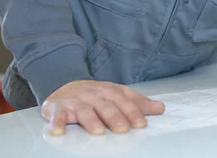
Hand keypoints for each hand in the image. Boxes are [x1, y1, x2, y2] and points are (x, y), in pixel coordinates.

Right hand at [41, 80, 164, 135]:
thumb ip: (138, 103)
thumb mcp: (118, 95)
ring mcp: (75, 102)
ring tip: (97, 131)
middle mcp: (93, 95)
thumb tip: (160, 108)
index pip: (124, 102)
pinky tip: (58, 131)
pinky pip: (56, 115)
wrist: (65, 84)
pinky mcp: (57, 108)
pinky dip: (56, 123)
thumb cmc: (96, 95)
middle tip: (122, 129)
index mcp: (110, 91)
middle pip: (105, 106)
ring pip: (84, 111)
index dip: (133, 112)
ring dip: (90, 121)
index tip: (141, 123)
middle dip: (114, 117)